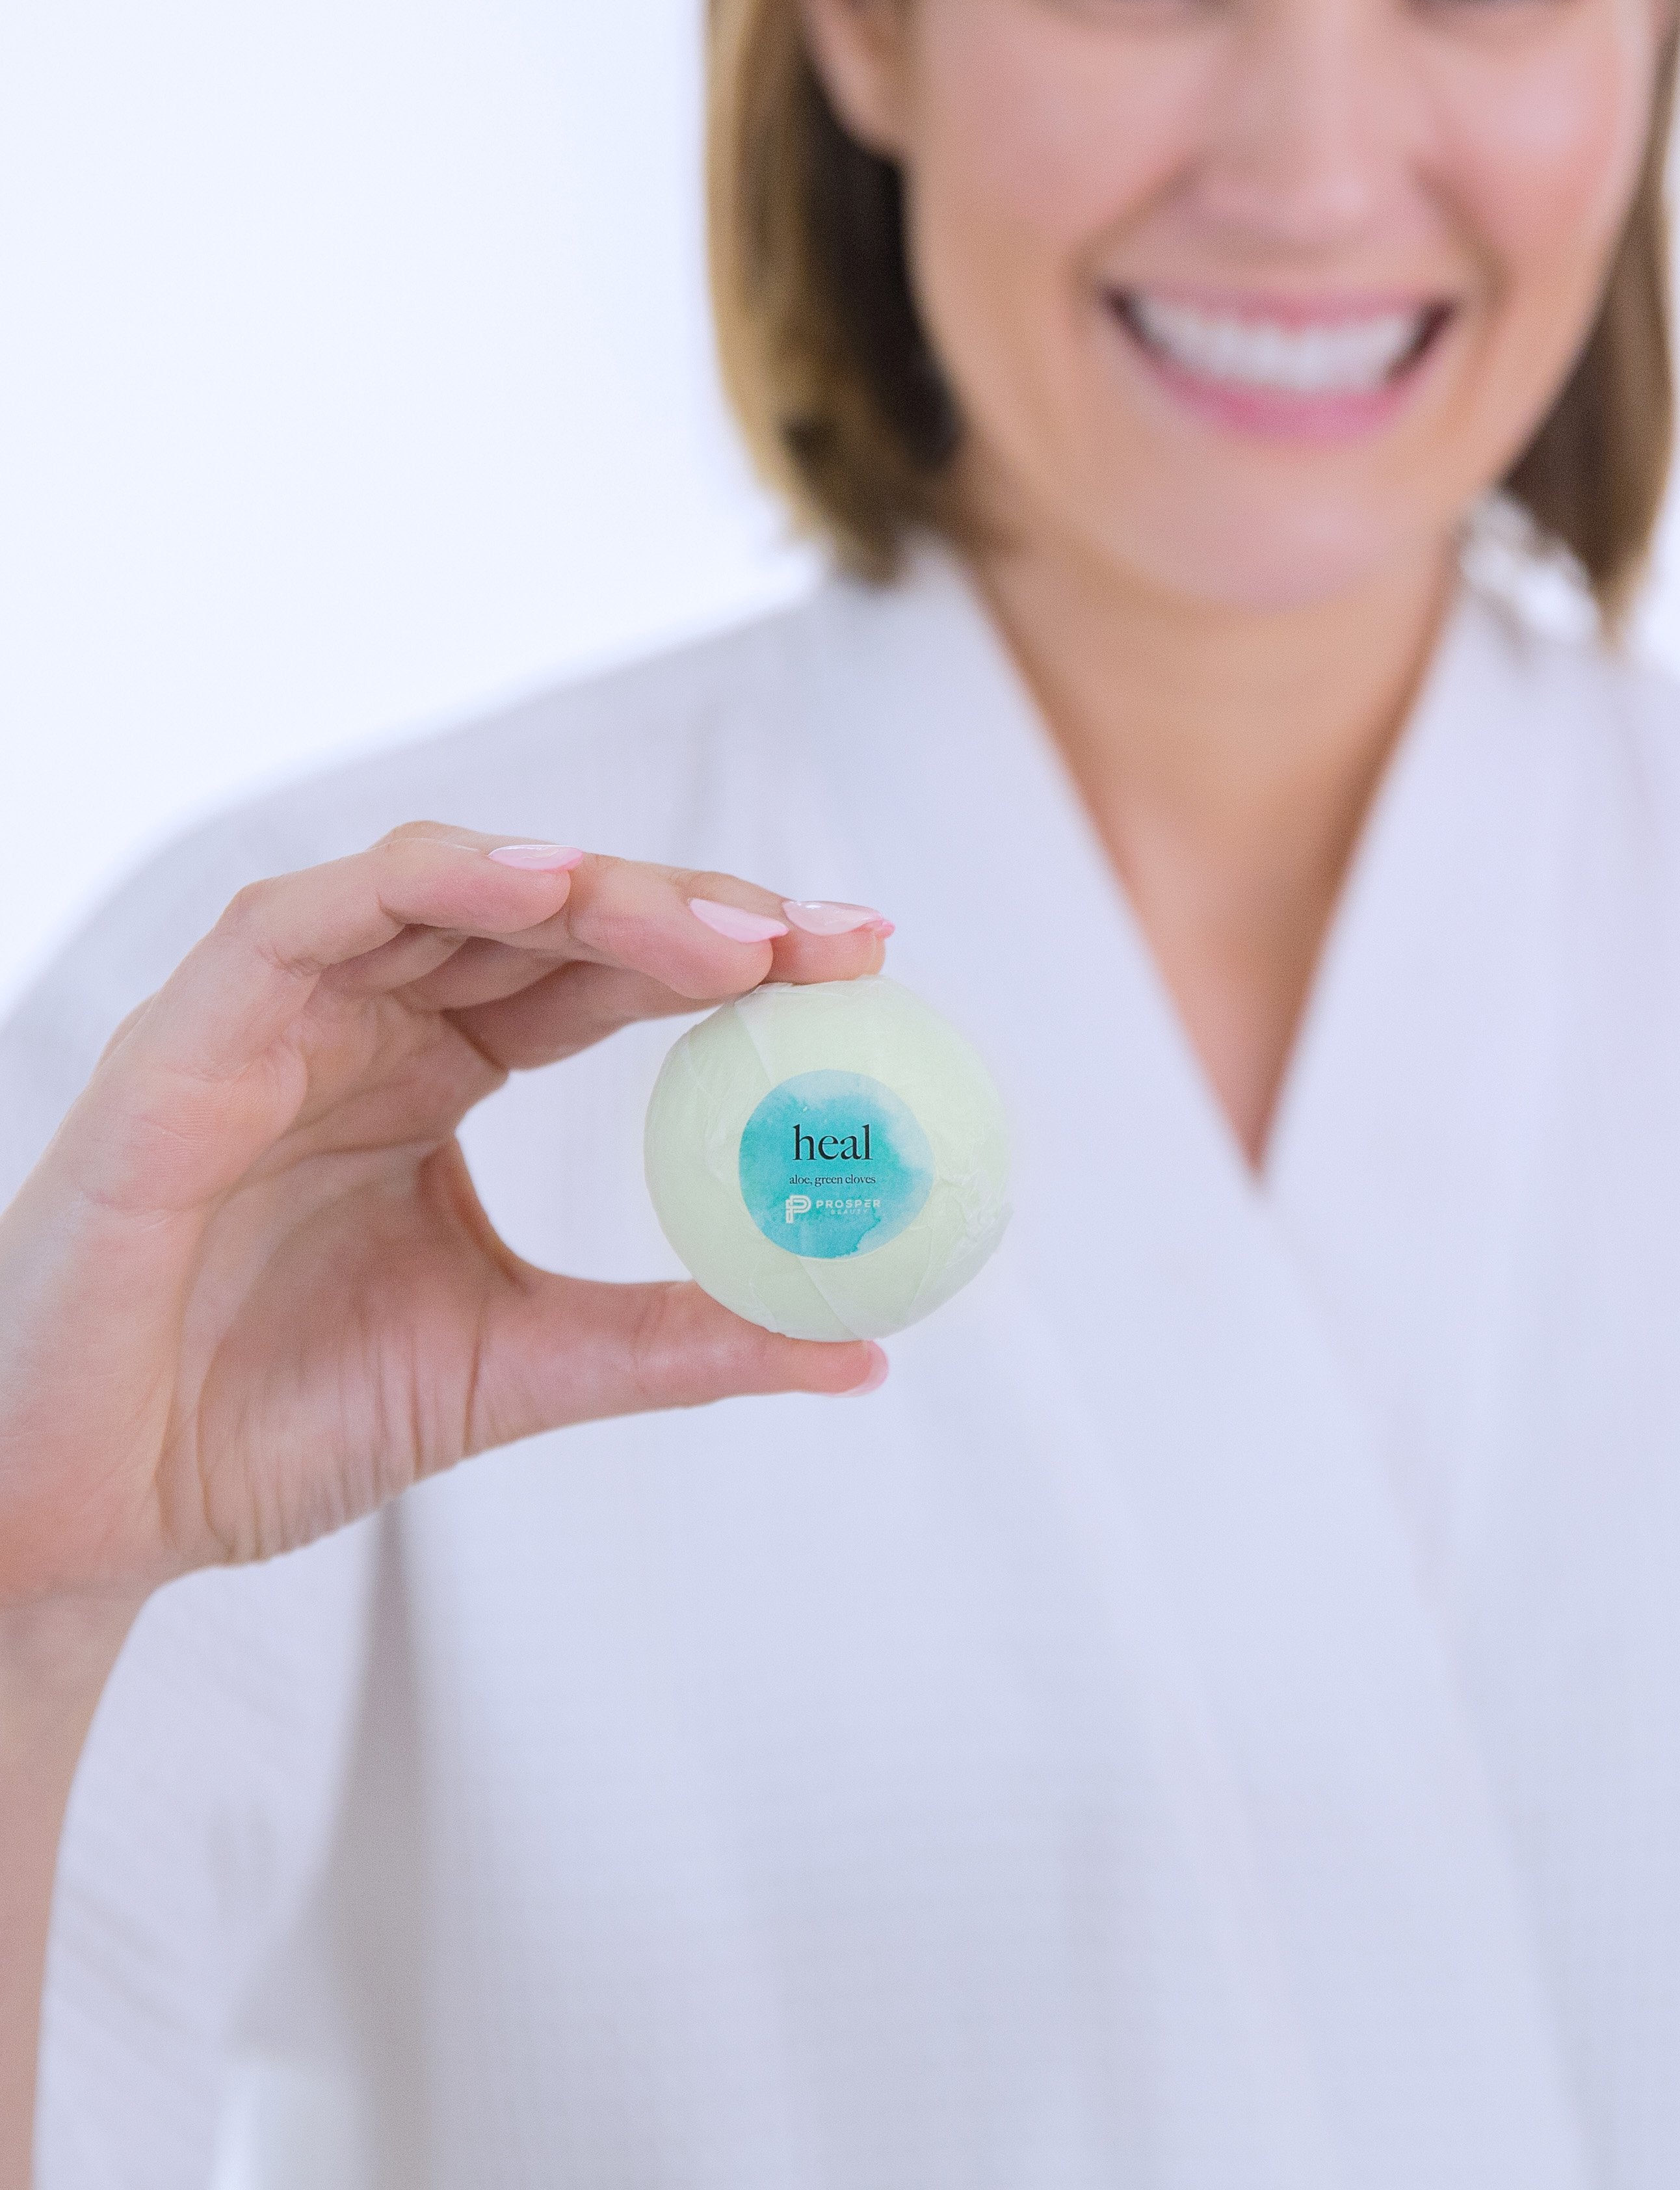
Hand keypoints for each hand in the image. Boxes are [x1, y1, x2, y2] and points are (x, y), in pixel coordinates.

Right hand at [0, 823, 890, 1616]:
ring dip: (601, 892)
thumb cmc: (276, 1423)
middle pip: (555, 917)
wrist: (97, 1513)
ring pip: (455, 890)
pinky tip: (547, 887)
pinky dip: (430, 884)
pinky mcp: (189, 1036)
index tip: (864, 963)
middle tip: (835, 940)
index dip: (735, 955)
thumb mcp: (524, 1365)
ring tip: (730, 933)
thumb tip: (865, 1350)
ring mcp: (281, 1016)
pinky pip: (309, 920)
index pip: (610, 974)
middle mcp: (371, 1020)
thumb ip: (681, 1341)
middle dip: (702, 912)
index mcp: (441, 1069)